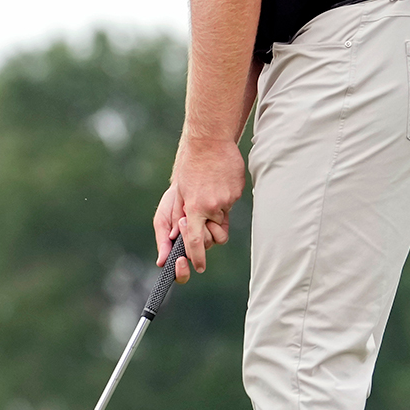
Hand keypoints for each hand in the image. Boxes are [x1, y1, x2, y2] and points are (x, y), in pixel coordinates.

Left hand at [152, 138, 246, 280]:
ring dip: (215, 214)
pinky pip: (230, 205)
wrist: (209, 142)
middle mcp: (212, 207)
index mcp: (194, 208)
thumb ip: (175, 219)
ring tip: (207, 192)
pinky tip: (217, 181)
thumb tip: (171, 243)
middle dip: (207, 232)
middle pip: (214, 235)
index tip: (199, 267)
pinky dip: (223, 199)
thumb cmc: (189, 168)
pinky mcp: (238, 192)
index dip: (197, 258)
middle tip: (198, 215)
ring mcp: (228, 200)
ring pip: (223, 220)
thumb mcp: (177, 194)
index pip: (196, 242)